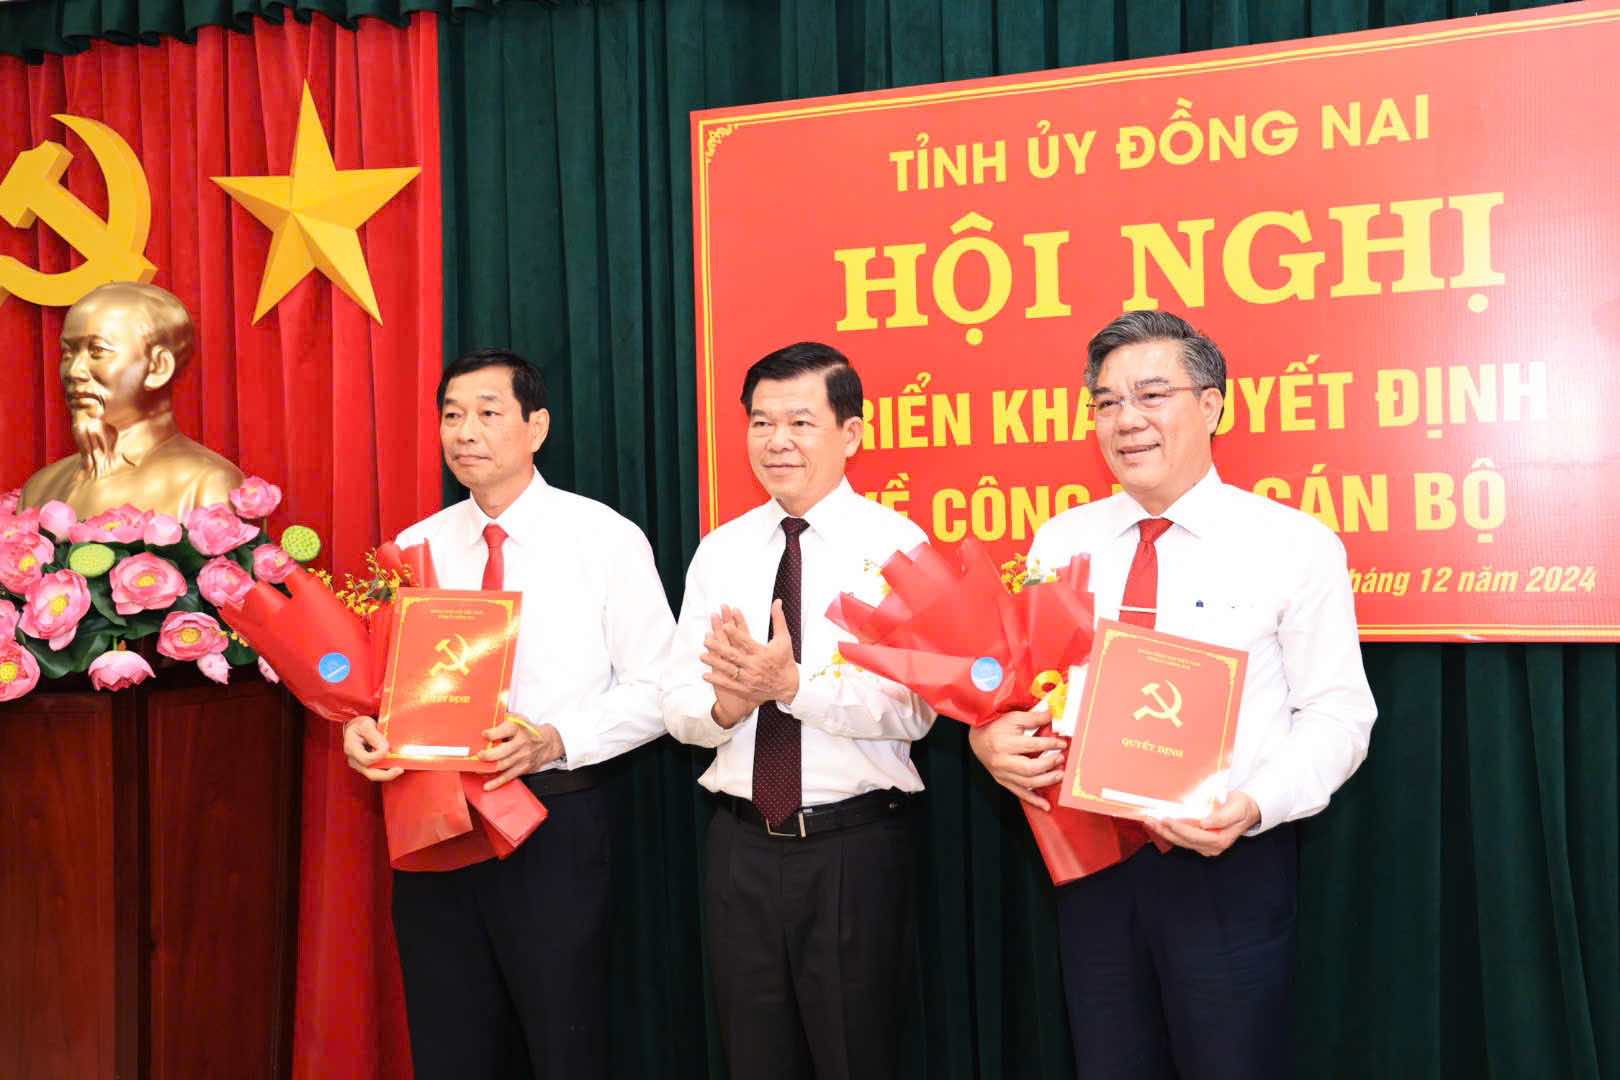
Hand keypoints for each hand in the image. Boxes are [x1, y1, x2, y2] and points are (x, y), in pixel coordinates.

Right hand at [342, 715, 403, 781]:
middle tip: (400, 770)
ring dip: (388, 774)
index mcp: (351, 748)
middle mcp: (353, 760)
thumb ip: (375, 736)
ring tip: (399, 769)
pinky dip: (386, 771)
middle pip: (370, 774)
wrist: (355, 728)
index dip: (379, 756)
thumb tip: (385, 749)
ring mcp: (359, 765)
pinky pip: (376, 772)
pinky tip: (395, 766)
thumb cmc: (360, 725)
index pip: (366, 759)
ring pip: (374, 775)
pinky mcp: (365, 767)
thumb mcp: (366, 725)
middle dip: (387, 774)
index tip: (388, 748)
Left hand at [478, 713, 565, 790]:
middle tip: (479, 754)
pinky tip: (487, 786)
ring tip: (476, 768)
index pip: (507, 730)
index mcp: (519, 728)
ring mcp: (522, 757)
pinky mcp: (522, 768)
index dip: (494, 733)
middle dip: (488, 754)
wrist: (547, 742)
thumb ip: (503, 718)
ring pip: (503, 765)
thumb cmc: (528, 730)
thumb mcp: (518, 719)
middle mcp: (521, 743)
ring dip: (488, 768)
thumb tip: (484, 717)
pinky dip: (496, 782)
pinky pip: (508, 777)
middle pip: (503, 751)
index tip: (484, 734)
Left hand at [701, 603, 798, 713]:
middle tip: (706, 640)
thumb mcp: (784, 638)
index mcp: (763, 653)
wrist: (789, 686)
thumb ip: (778, 619)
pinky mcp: (746, 689)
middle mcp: (755, 666)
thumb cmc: (785, 660)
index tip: (725, 626)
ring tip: (702, 656)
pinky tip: (706, 675)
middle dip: (719, 648)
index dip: (736, 634)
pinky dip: (717, 680)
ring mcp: (750, 679)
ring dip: (715, 663)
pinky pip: (729, 684)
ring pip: (729, 670)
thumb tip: (777, 601)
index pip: (747, 642)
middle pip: (734, 656)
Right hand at [966, 709, 1068, 810]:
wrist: (977, 738)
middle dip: (1049, 765)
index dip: (1050, 744)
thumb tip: (1052, 715)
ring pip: (1027, 783)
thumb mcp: (1013, 717)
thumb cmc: (995, 726)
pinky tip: (1045, 806)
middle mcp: (1002, 761)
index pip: (1032, 746)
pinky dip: (1033, 801)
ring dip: (1046, 781)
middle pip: (1030, 768)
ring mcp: (1002, 773)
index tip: (1062, 743)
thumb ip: (1033, 718)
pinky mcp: (1002, 781)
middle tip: (1061, 759)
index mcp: (1004, 743)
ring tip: (1059, 775)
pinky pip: (1019, 793)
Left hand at [1144, 791, 1260, 855]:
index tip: (1167, 819)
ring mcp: (1206, 847)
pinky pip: (1182, 839)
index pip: (1194, 836)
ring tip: (1150, 821)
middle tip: (1150, 820)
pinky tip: (1159, 825)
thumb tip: (1205, 824)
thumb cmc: (1241, 807)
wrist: (1246, 810)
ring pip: (1181, 841)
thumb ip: (1222, 817)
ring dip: (1164, 832)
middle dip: (1165, 831)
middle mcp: (1212, 847)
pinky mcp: (1201, 843)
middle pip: (1184, 841)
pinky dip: (1170, 832)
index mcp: (1220, 840)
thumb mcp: (1236, 809)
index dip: (1179, 828)